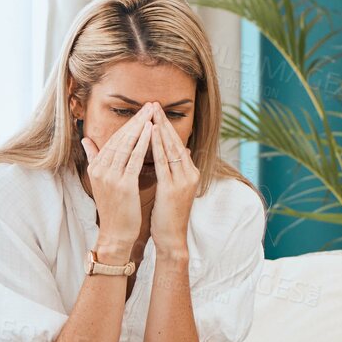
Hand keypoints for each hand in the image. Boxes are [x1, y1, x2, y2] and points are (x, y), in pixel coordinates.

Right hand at [80, 105, 154, 251]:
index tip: (141, 110)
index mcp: (96, 166)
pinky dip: (143, 144)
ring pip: (127, 145)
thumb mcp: (101, 180)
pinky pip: (134, 159)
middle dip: (136, 120)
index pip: (113, 139)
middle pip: (120, 138)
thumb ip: (94, 158)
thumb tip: (85, 139)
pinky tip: (151, 131)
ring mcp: (110, 177)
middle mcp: (100, 169)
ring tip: (152, 113)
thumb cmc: (114, 207)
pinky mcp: (123, 185)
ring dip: (140, 127)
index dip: (128, 124)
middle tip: (150, 105)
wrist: (116, 232)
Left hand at [147, 104, 199, 249]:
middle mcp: (189, 173)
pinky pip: (163, 163)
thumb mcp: (175, 188)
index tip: (157, 112)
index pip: (178, 144)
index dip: (167, 127)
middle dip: (164, 122)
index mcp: (190, 173)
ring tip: (151, 113)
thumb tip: (183, 150)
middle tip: (154, 104)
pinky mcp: (173, 188)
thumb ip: (179, 168)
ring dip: (160, 130)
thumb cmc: (169, 214)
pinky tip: (150, 135)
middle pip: (176, 142)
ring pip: (170, 149)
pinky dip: (157, 147)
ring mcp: (183, 180)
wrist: (172, 237)